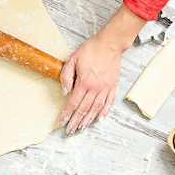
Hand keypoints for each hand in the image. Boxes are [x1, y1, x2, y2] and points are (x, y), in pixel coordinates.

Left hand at [59, 5, 146, 134]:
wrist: (110, 43)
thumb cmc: (91, 49)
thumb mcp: (73, 59)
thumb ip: (66, 76)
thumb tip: (65, 91)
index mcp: (85, 82)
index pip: (73, 103)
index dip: (66, 114)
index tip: (61, 122)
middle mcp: (96, 88)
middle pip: (84, 109)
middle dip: (75, 122)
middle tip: (70, 131)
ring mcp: (106, 88)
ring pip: (96, 109)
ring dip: (88, 120)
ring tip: (81, 128)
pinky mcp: (113, 86)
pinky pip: (109, 102)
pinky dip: (104, 112)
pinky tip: (99, 119)